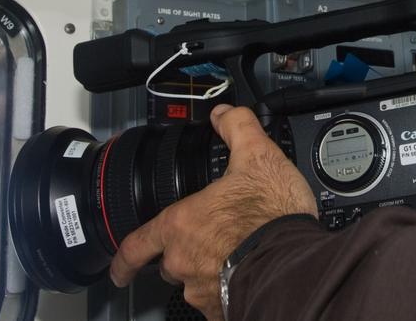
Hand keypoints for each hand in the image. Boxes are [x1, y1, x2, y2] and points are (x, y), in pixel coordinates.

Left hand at [109, 104, 317, 318]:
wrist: (296, 263)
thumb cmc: (272, 216)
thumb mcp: (257, 155)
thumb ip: (237, 128)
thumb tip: (225, 115)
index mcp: (182, 225)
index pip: (137, 245)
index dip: (124, 258)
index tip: (120, 268)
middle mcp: (184, 261)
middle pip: (169, 264)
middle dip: (184, 254)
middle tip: (209, 241)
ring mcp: (203, 289)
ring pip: (195, 284)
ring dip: (208, 271)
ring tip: (236, 255)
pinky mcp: (225, 309)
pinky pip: (219, 302)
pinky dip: (228, 291)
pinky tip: (248, 275)